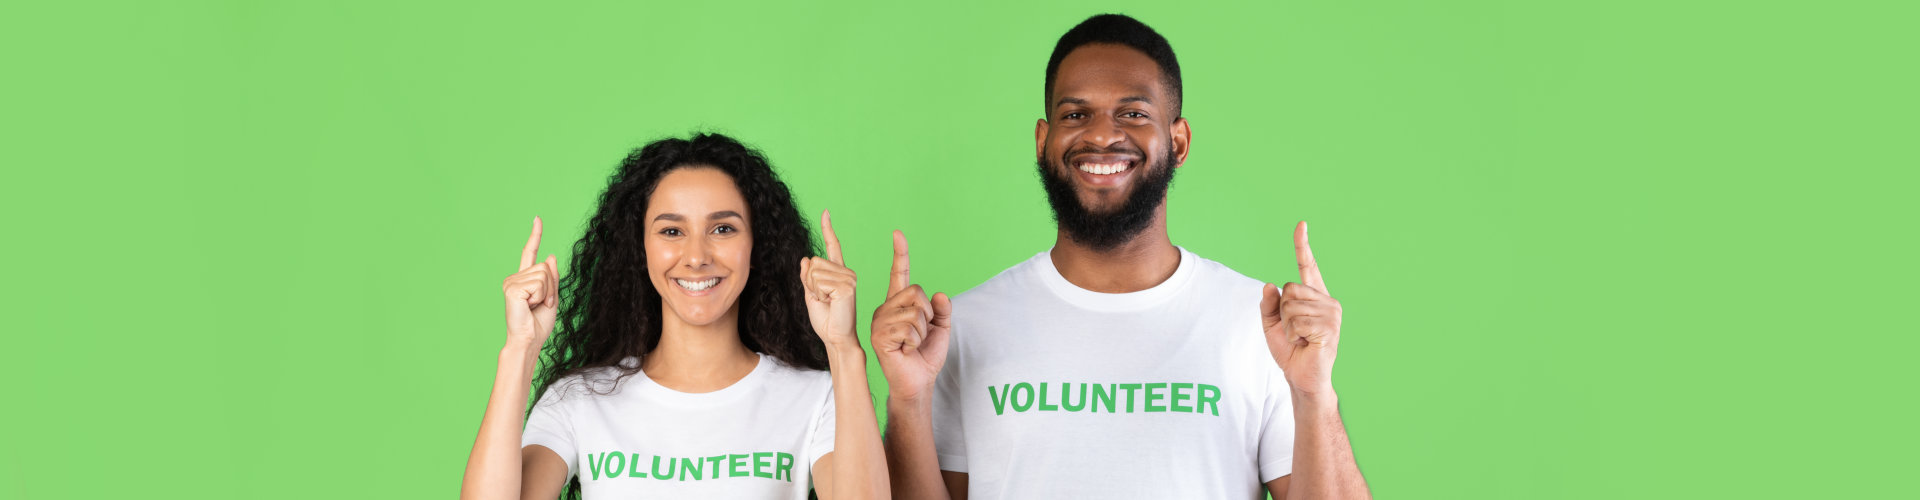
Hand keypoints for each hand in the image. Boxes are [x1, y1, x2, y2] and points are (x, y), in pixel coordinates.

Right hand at [503, 217, 559, 348]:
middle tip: (542, 304)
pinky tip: (529, 306)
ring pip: (543, 275)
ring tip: (535, 306)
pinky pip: (538, 284)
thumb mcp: (552, 297)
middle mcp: (514, 278)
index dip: (535, 236)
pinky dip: (541, 296)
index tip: (537, 219)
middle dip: (551, 287)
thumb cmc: (538, 323)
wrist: (530, 340)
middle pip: (545, 267)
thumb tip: (550, 255)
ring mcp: (511, 282)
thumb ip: (552, 277)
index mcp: (523, 279)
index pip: (530, 253)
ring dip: (547, 293)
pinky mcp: (512, 288)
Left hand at [801, 210, 859, 347]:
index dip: (828, 229)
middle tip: (822, 299)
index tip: (825, 213)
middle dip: (809, 282)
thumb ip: (808, 277)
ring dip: (814, 290)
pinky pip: (819, 282)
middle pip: (814, 262)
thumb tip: (805, 258)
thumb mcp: (811, 295)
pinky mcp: (847, 287)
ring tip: (827, 302)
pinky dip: (818, 295)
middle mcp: (847, 272)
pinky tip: (830, 303)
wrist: (835, 337)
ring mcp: (849, 278)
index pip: (833, 246)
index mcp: (839, 272)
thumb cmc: (826, 320)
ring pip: (814, 272)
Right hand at [869, 230, 952, 402]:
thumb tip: (939, 295)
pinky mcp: (879, 336)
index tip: (898, 234)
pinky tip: (906, 351)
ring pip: (915, 312)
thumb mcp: (941, 329)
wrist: (918, 382)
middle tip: (919, 335)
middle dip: (928, 315)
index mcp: (898, 304)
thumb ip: (942, 310)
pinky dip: (915, 341)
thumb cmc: (925, 357)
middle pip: (916, 292)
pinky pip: (909, 328)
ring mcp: (880, 322)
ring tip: (912, 345)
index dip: (900, 254)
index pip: (899, 274)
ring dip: (922, 332)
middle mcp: (885, 309)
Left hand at [1261, 221, 1342, 395]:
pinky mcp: (1330, 328)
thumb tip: (1269, 284)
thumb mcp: (1271, 324)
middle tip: (1294, 330)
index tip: (1301, 225)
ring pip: (1292, 305)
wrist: (1302, 377)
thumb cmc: (1290, 350)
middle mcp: (1327, 300)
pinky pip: (1298, 321)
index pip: (1308, 266)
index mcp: (1314, 296)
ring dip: (1288, 326)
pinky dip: (1293, 334)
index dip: (1303, 245)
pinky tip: (1304, 343)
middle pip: (1290, 288)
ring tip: (1300, 338)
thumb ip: (1269, 304)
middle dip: (1282, 311)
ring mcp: (1331, 314)